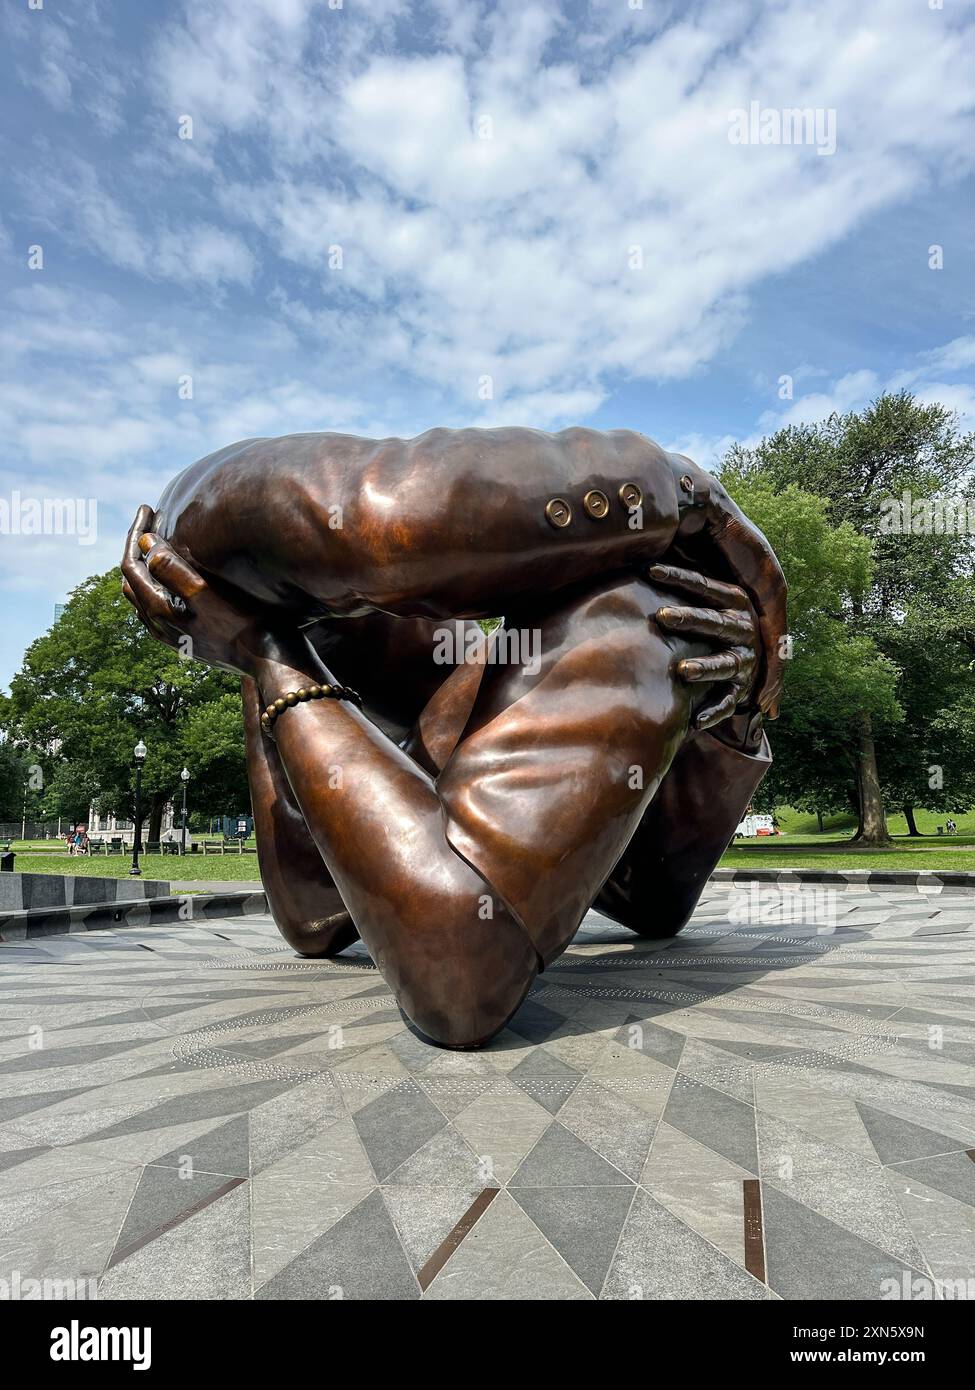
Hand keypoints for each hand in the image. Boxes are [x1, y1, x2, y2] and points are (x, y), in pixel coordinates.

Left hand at [121, 505, 287, 674]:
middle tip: (150, 520)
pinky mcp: (187, 640)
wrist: (270, 660)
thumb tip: (146, 542)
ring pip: (143, 596)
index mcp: (158, 610)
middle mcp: (158, 626)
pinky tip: (173, 578)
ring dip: (146, 567)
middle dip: (137, 548)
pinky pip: (158, 608)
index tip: (148, 507)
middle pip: (132, 580)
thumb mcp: (206, 592)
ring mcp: (172, 635)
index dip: (136, 533)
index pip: (131, 565)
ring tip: (158, 543)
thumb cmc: (244, 622)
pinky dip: (158, 585)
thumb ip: (172, 568)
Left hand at [648, 563, 759, 731]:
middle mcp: (743, 628)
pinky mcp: (743, 688)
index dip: (678, 578)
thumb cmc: (715, 622)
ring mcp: (745, 659)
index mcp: (735, 600)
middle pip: (714, 622)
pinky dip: (713, 712)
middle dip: (689, 619)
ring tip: (682, 671)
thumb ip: (684, 577)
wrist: (752, 660)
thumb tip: (642, 549)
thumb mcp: (709, 595)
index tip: (649, 570)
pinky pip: (728, 701)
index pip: (705, 587)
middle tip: (661, 615)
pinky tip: (695, 722)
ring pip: (724, 663)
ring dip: (704, 666)